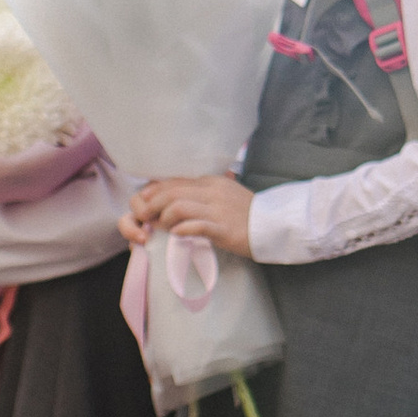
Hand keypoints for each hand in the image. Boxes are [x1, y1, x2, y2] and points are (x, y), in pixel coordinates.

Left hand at [130, 173, 256, 257]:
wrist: (275, 224)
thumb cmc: (248, 213)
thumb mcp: (225, 195)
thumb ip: (204, 193)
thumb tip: (179, 199)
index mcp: (211, 182)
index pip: (175, 181)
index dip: (154, 190)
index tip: (143, 200)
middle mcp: (212, 191)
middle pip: (172, 192)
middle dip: (152, 205)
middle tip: (145, 218)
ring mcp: (218, 209)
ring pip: (179, 206)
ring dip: (164, 218)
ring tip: (162, 228)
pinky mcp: (224, 228)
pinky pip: (196, 225)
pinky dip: (181, 229)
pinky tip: (176, 235)